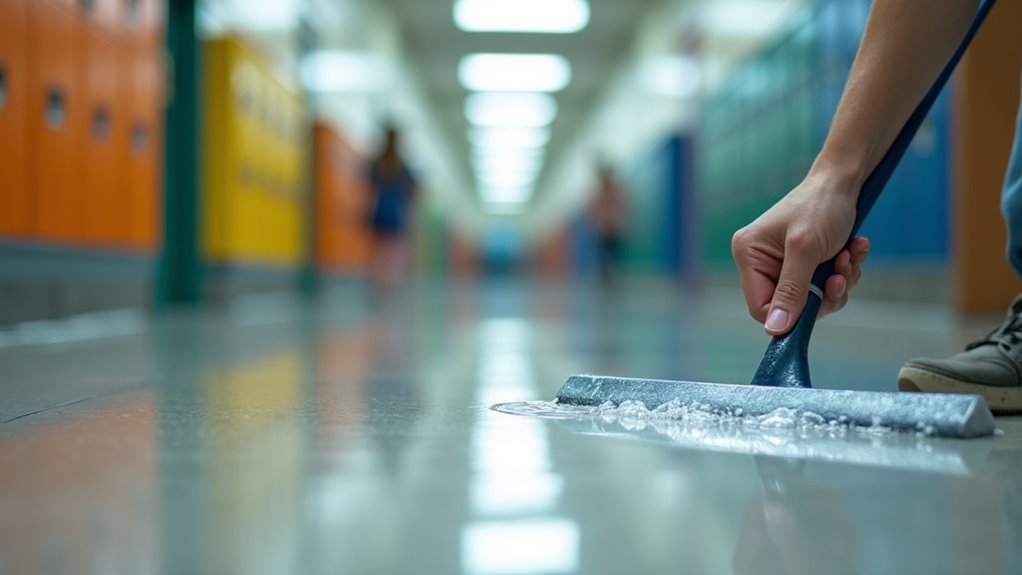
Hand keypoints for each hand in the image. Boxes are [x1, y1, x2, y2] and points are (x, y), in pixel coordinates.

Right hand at [731, 172, 869, 335]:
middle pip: (789, 305)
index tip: (820, 301)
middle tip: (841, 273)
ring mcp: (783, 263)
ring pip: (811, 297)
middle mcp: (761, 261)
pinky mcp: (804, 262)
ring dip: (838, 281)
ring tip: (849, 256)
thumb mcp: (805, 249)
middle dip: (822, 292)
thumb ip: (791, 291)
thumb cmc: (820, 206)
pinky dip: (843, 272)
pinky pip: (823, 284)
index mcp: (748, 255)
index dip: (790, 313)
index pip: (760, 306)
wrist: (845, 181)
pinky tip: (852, 250)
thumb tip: (775, 329)